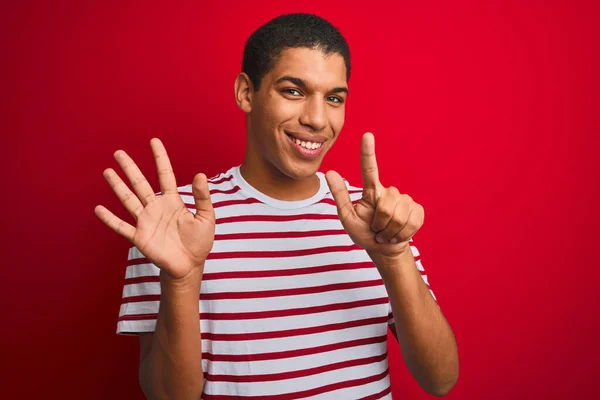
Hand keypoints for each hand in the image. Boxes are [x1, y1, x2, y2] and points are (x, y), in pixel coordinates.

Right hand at [94, 138, 214, 280]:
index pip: (165, 175)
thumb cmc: (200, 242)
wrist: (190, 265)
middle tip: (119, 152)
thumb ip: (202, 197)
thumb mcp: (206, 217)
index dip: (160, 158)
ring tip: (107, 171)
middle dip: (130, 168)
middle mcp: (156, 208)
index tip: (154, 141)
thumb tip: (200, 174)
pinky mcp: (140, 237)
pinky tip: (99, 208)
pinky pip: (122, 227)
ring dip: (118, 186)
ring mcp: (146, 222)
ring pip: (129, 200)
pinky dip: (110, 219)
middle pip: (140, 183)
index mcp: (173, 201)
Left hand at [325, 132, 423, 257]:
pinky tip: (398, 235)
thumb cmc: (364, 232)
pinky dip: (402, 234)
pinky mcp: (418, 210)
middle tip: (376, 230)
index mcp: (372, 191)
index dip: (368, 152)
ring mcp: (406, 200)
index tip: (367, 135)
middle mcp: (389, 192)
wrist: (385, 249)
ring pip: (399, 216)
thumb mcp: (347, 217)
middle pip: (386, 206)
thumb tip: (329, 172)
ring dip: (390, 231)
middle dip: (380, 224)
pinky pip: (411, 222)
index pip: (369, 168)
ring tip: (385, 233)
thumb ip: (340, 195)